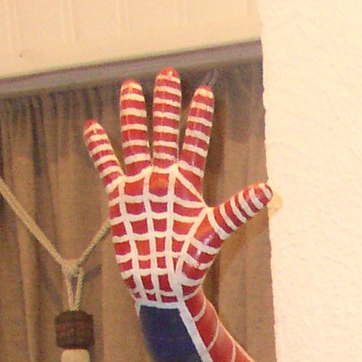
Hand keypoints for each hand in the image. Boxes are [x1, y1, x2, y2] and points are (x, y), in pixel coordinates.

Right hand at [84, 70, 271, 307]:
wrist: (163, 286)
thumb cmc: (191, 263)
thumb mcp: (214, 232)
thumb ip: (237, 209)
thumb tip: (268, 191)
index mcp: (187, 184)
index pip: (194, 143)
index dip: (198, 119)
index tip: (204, 92)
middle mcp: (164, 179)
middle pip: (164, 133)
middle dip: (166, 105)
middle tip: (168, 75)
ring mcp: (142, 186)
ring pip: (136, 141)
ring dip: (134, 116)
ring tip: (131, 87)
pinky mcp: (121, 199)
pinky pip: (109, 168)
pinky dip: (101, 150)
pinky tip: (93, 128)